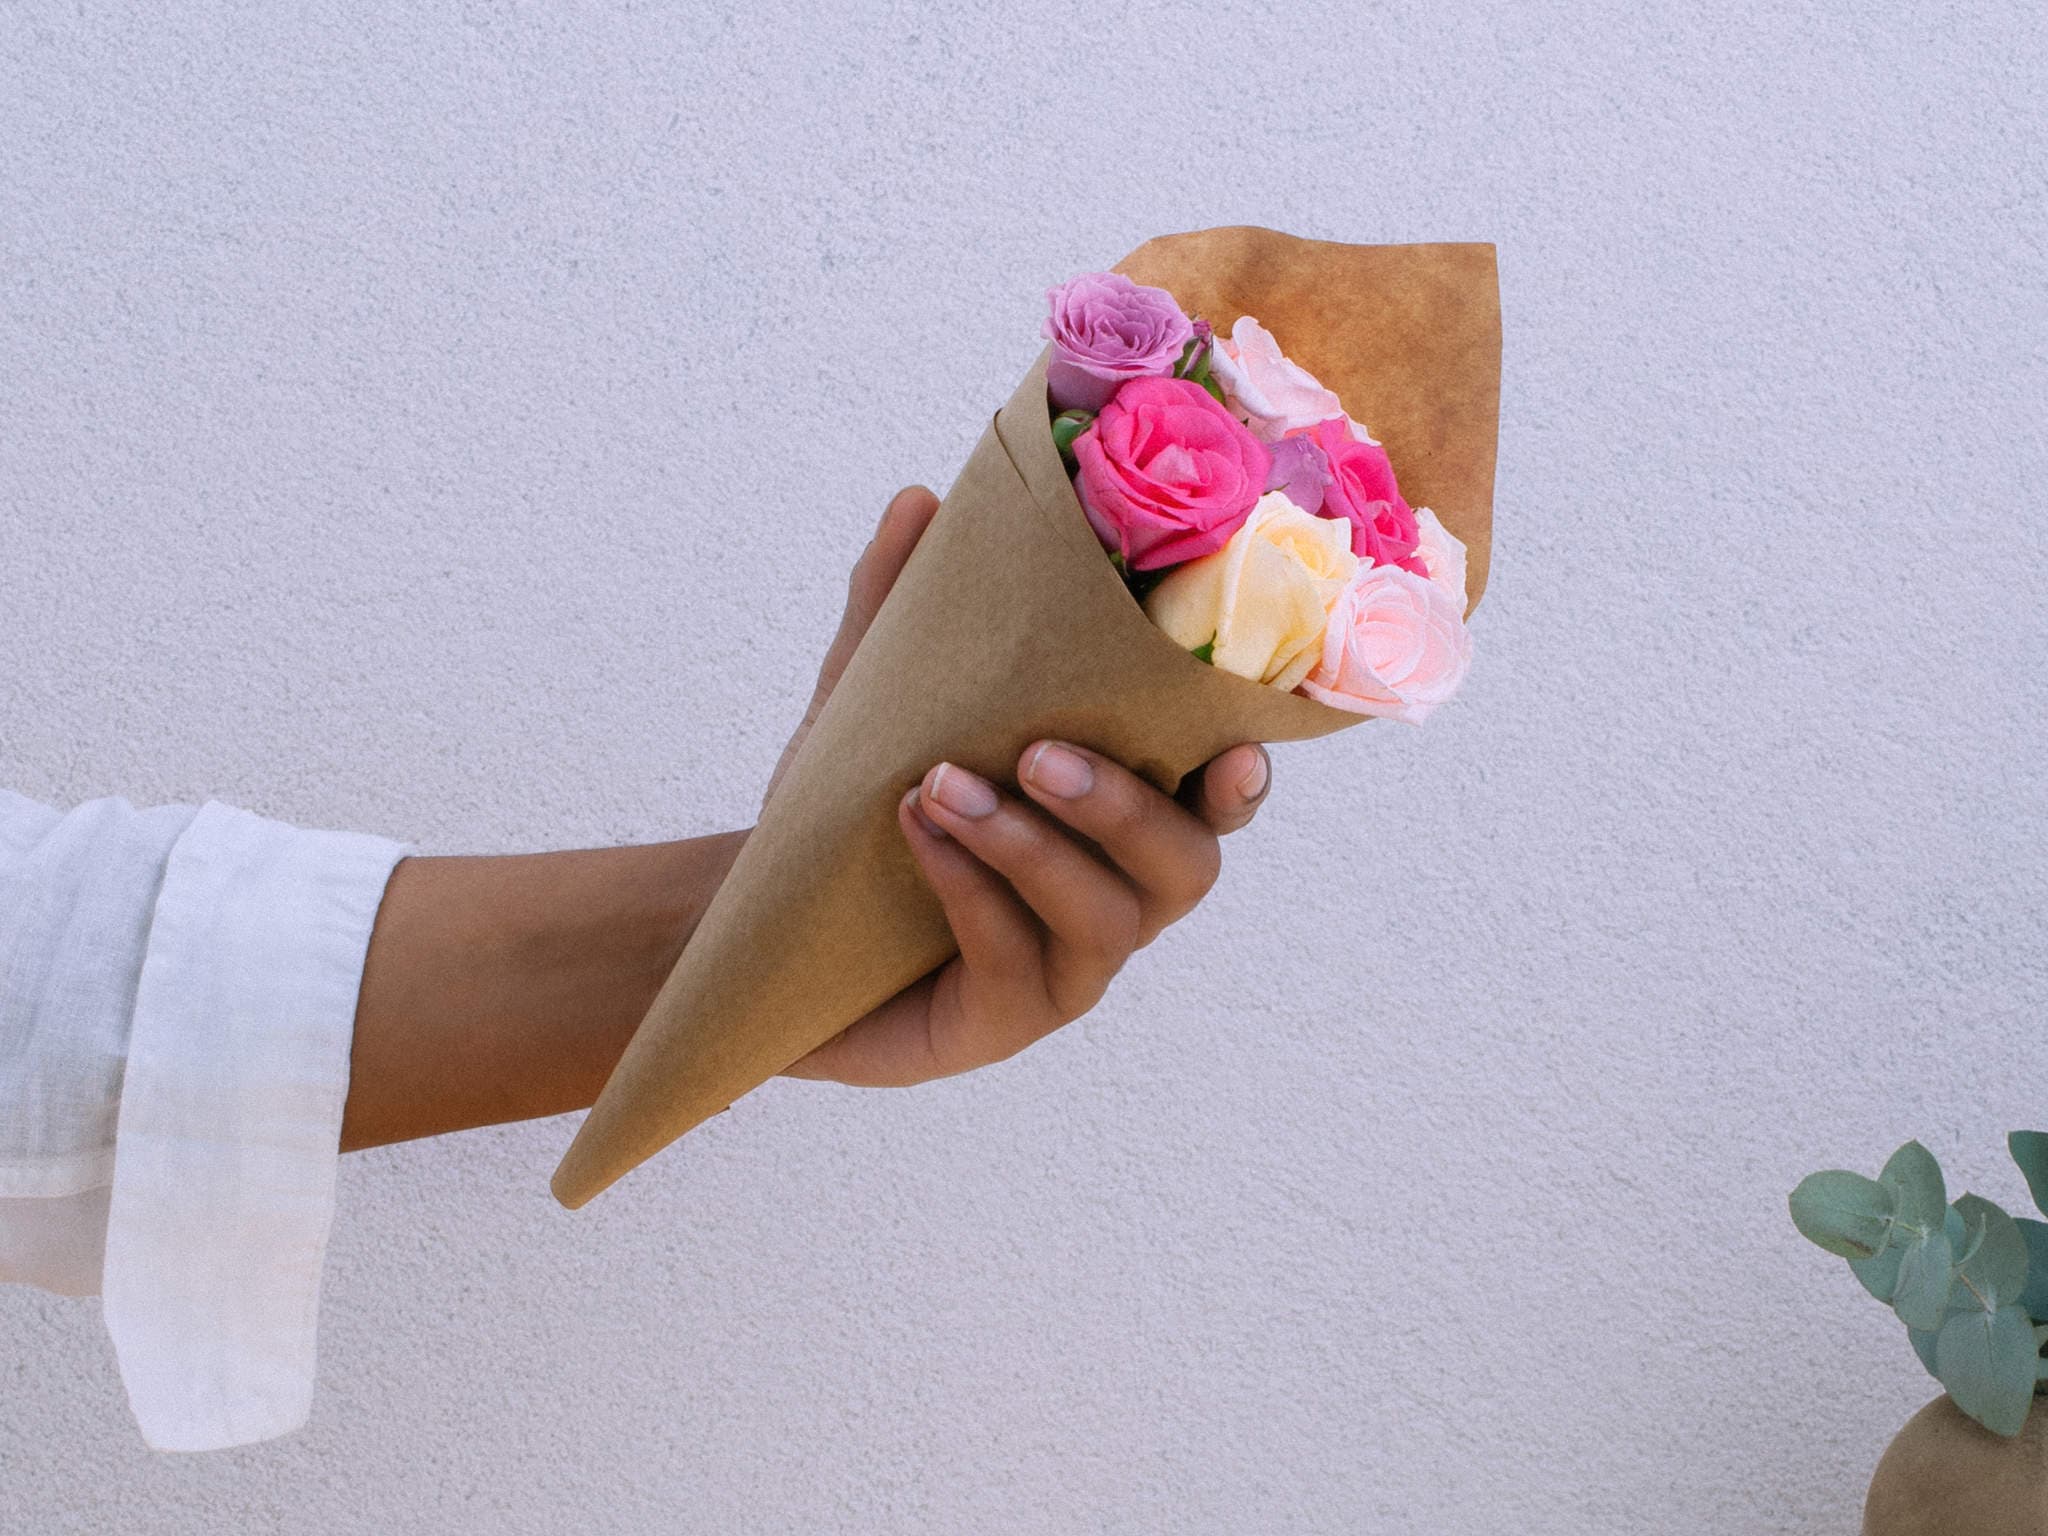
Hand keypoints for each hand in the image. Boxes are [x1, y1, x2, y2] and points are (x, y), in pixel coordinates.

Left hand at [777, 486, 1274, 1087]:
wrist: (765, 924)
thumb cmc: (849, 817)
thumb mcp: (870, 706)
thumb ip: (898, 612)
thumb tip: (921, 499)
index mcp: (1115, 823)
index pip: (1213, 806)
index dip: (1243, 781)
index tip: (1237, 745)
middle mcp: (1114, 901)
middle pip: (1187, 871)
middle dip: (1126, 807)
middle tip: (1039, 752)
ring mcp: (1064, 972)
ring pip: (1109, 922)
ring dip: (1032, 846)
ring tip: (942, 785)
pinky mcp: (1002, 1023)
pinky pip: (1017, 962)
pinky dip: (972, 890)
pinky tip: (916, 834)